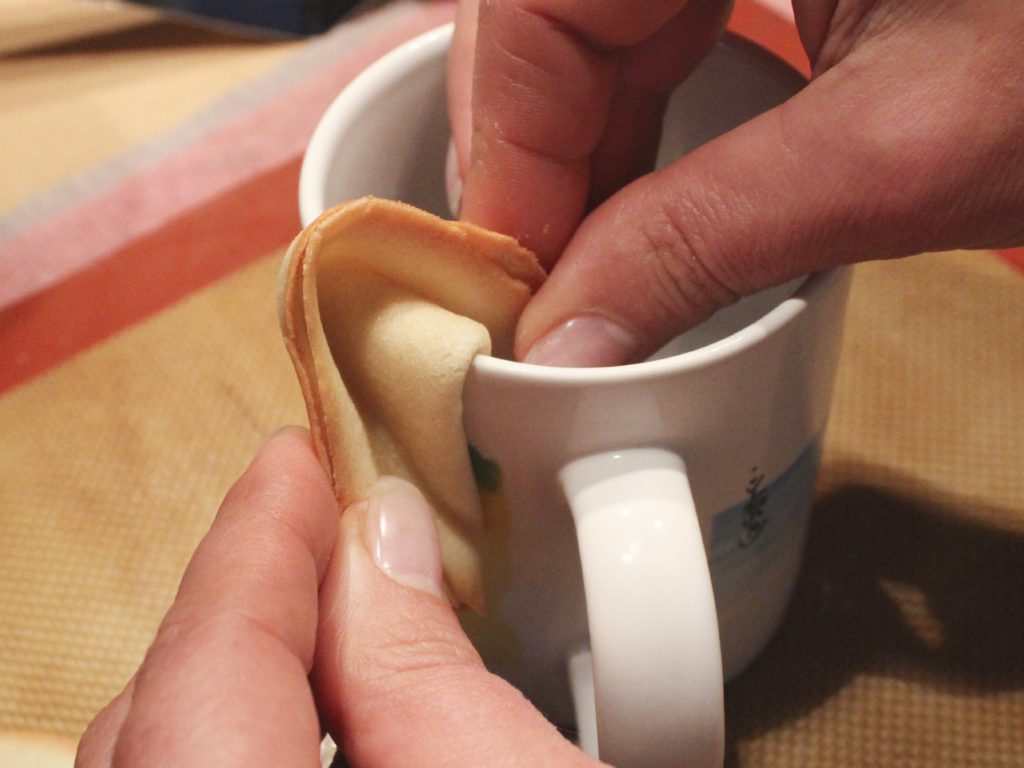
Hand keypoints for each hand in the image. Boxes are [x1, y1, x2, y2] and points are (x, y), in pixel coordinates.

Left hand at [76, 428, 595, 767]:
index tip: (297, 458)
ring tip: (328, 593)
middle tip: (322, 517)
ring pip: (172, 753)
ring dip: (249, 664)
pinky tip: (328, 699)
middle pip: (163, 714)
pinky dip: (255, 726)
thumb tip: (385, 539)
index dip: (256, 547)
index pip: (205, 671)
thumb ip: (424, 669)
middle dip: (245, 599)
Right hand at [448, 0, 1023, 365]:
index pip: (539, 9)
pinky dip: (636, 102)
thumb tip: (571, 338)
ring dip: (580, 140)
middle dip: (535, 158)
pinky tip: (637, 185)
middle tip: (541, 288)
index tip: (509, 288)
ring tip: (585, 256)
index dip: (506, 159)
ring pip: (592, 12)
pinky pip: (653, 6)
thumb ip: (710, 240)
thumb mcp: (908, 151)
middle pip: (548, 6)